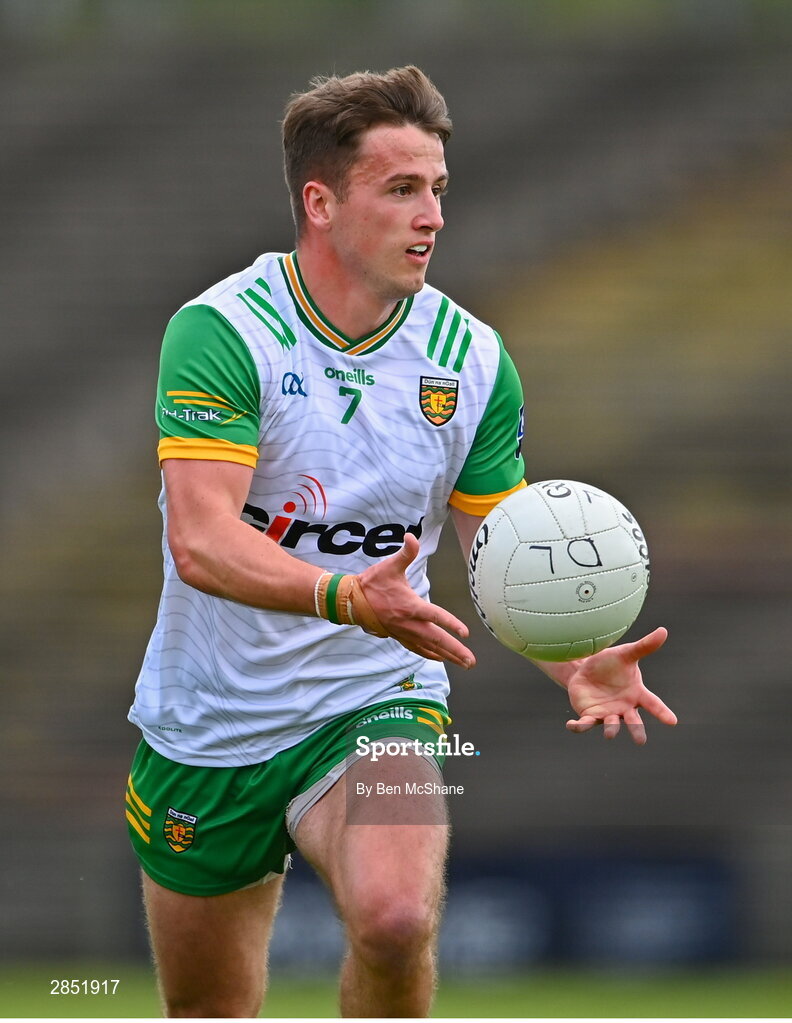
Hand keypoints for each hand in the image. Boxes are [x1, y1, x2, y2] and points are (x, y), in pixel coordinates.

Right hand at [356, 534, 475, 668]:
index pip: (435, 616)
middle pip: (436, 639)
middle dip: (455, 651)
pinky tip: (440, 659)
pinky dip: (430, 655)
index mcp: (410, 606)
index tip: (465, 633)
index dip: (451, 624)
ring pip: (429, 648)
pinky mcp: (398, 636)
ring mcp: (404, 632)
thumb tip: (411, 536)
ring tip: (463, 663)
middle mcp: (409, 623)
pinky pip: (417, 649)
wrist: (351, 601)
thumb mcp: (389, 566)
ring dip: (447, 656)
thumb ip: (405, 553)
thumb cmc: (372, 583)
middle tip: (471, 661)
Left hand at [565, 627, 675, 744]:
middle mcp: (624, 708)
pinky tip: (571, 725)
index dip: (662, 712)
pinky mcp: (590, 716)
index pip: (652, 704)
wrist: (588, 669)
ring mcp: (608, 714)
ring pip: (610, 725)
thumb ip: (644, 646)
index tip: (673, 721)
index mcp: (637, 694)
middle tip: (641, 740)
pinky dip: (578, 727)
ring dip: (611, 730)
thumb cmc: (612, 663)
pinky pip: (584, 724)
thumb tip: (663, 630)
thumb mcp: (626, 653)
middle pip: (633, 722)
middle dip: (636, 730)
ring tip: (610, 734)